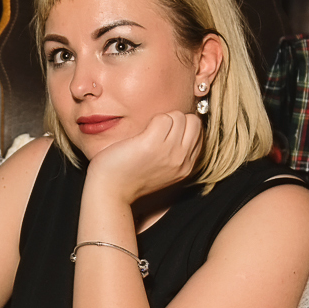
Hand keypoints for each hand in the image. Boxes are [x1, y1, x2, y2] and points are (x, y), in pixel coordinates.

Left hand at [84, 111, 204, 204]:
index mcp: (187, 166)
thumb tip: (177, 127)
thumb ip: (174, 153)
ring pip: (178, 116)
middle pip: (194, 121)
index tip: (165, 134)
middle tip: (157, 132)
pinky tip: (140, 136)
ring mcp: (169, 152)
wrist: (110, 192)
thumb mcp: (163, 170)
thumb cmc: (130, 177)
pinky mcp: (151, 144)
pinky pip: (162, 118)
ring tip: (147, 135)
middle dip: (176, 120)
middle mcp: (182, 160)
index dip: (181, 127)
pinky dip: (151, 121)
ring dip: (162, 119)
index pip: (198, 133)